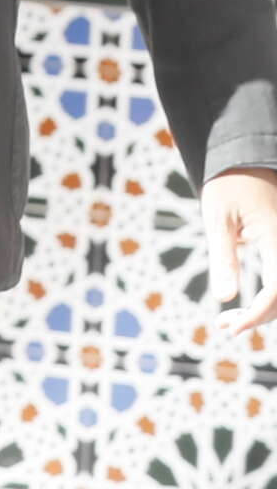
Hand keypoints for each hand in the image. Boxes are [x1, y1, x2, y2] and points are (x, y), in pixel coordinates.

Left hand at [203, 166, 276, 334]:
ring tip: (227, 321)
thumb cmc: (228, 186)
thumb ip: (223, 257)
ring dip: (265, 311)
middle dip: (258, 317)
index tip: (232, 327)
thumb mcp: (218, 219)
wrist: (247, 160)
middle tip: (223, 326)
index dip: (257, 313)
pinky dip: (270, 299)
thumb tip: (225, 298)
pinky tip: (244, 308)